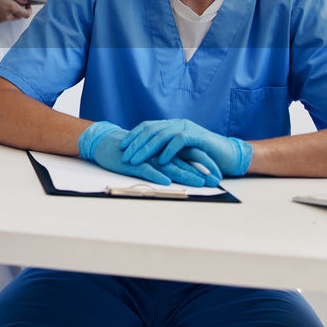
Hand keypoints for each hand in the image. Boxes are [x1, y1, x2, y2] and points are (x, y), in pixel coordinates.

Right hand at [0, 0, 31, 25]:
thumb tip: (25, 2)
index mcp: (11, 8)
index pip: (26, 14)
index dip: (29, 10)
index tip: (27, 5)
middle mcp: (6, 17)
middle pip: (18, 17)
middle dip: (18, 11)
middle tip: (14, 2)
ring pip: (8, 18)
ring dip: (8, 13)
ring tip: (0, 3)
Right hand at [77, 121, 208, 186]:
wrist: (107, 144)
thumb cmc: (133, 153)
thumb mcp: (154, 157)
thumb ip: (169, 162)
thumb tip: (185, 173)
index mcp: (167, 148)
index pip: (190, 154)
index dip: (205, 164)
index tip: (219, 175)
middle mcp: (160, 151)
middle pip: (185, 160)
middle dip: (201, 171)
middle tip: (216, 180)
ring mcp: (148, 156)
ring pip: (169, 165)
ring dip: (185, 174)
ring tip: (199, 182)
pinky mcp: (134, 162)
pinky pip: (146, 168)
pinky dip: (156, 174)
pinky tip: (166, 180)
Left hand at [121, 118, 251, 177]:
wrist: (228, 155)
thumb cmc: (202, 156)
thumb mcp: (180, 152)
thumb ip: (165, 149)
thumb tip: (144, 156)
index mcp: (172, 125)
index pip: (147, 126)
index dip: (133, 135)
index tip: (121, 146)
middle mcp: (177, 123)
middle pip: (151, 130)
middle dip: (135, 144)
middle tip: (125, 156)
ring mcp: (187, 128)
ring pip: (161, 135)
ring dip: (147, 149)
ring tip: (136, 160)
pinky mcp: (197, 136)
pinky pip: (179, 141)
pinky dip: (168, 150)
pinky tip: (160, 160)